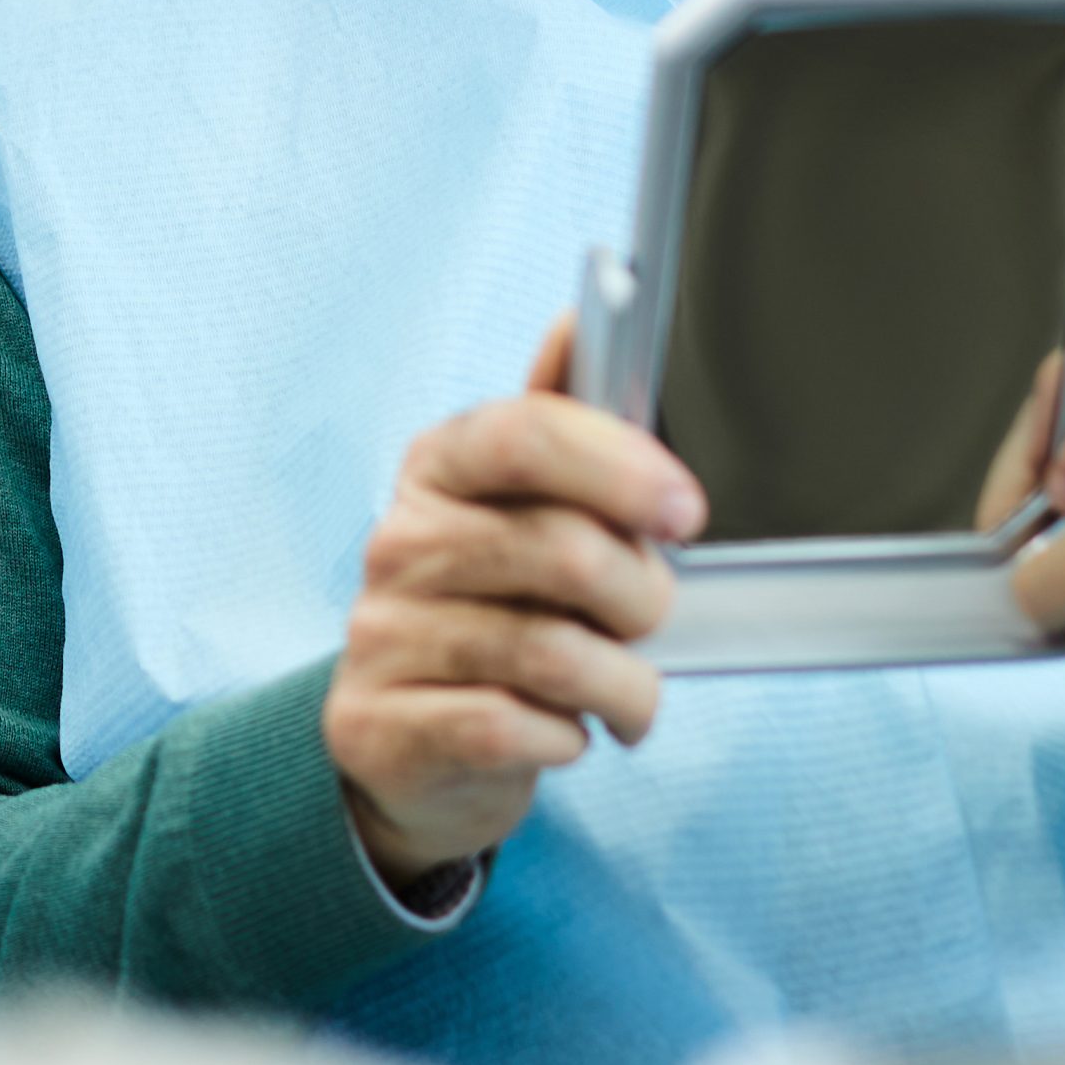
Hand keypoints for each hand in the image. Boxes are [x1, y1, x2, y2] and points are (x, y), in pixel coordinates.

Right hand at [323, 319, 705, 891]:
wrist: (415, 744)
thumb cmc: (494, 611)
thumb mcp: (525, 512)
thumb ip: (561, 424)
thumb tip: (577, 319)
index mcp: (439, 468)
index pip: (523, 435)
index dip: (618, 466)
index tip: (685, 511)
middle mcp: (398, 542)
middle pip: (560, 550)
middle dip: (642, 596)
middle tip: (650, 620)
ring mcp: (381, 634)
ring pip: (552, 653)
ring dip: (621, 685)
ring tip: (621, 693)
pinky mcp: (380, 723)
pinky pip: (515, 729)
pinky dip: (567, 739)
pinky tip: (562, 731)